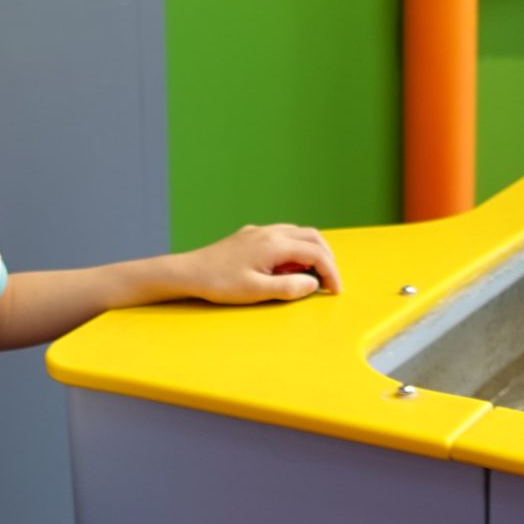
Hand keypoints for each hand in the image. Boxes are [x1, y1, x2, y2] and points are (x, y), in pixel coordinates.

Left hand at [171, 224, 341, 303]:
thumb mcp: (256, 291)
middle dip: (326, 258)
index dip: (330, 272)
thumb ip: (288, 288)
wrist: (188, 272)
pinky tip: (287, 266)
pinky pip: (282, 235)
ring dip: (311, 252)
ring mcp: (259, 232)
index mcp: (274, 244)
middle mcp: (270, 232)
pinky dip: (295, 248)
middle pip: (312, 237)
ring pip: (297, 233)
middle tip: (328, 281)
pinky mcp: (249, 236)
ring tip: (310, 275)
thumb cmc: (219, 283)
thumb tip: (312, 284)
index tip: (334, 291)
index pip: (315, 253)